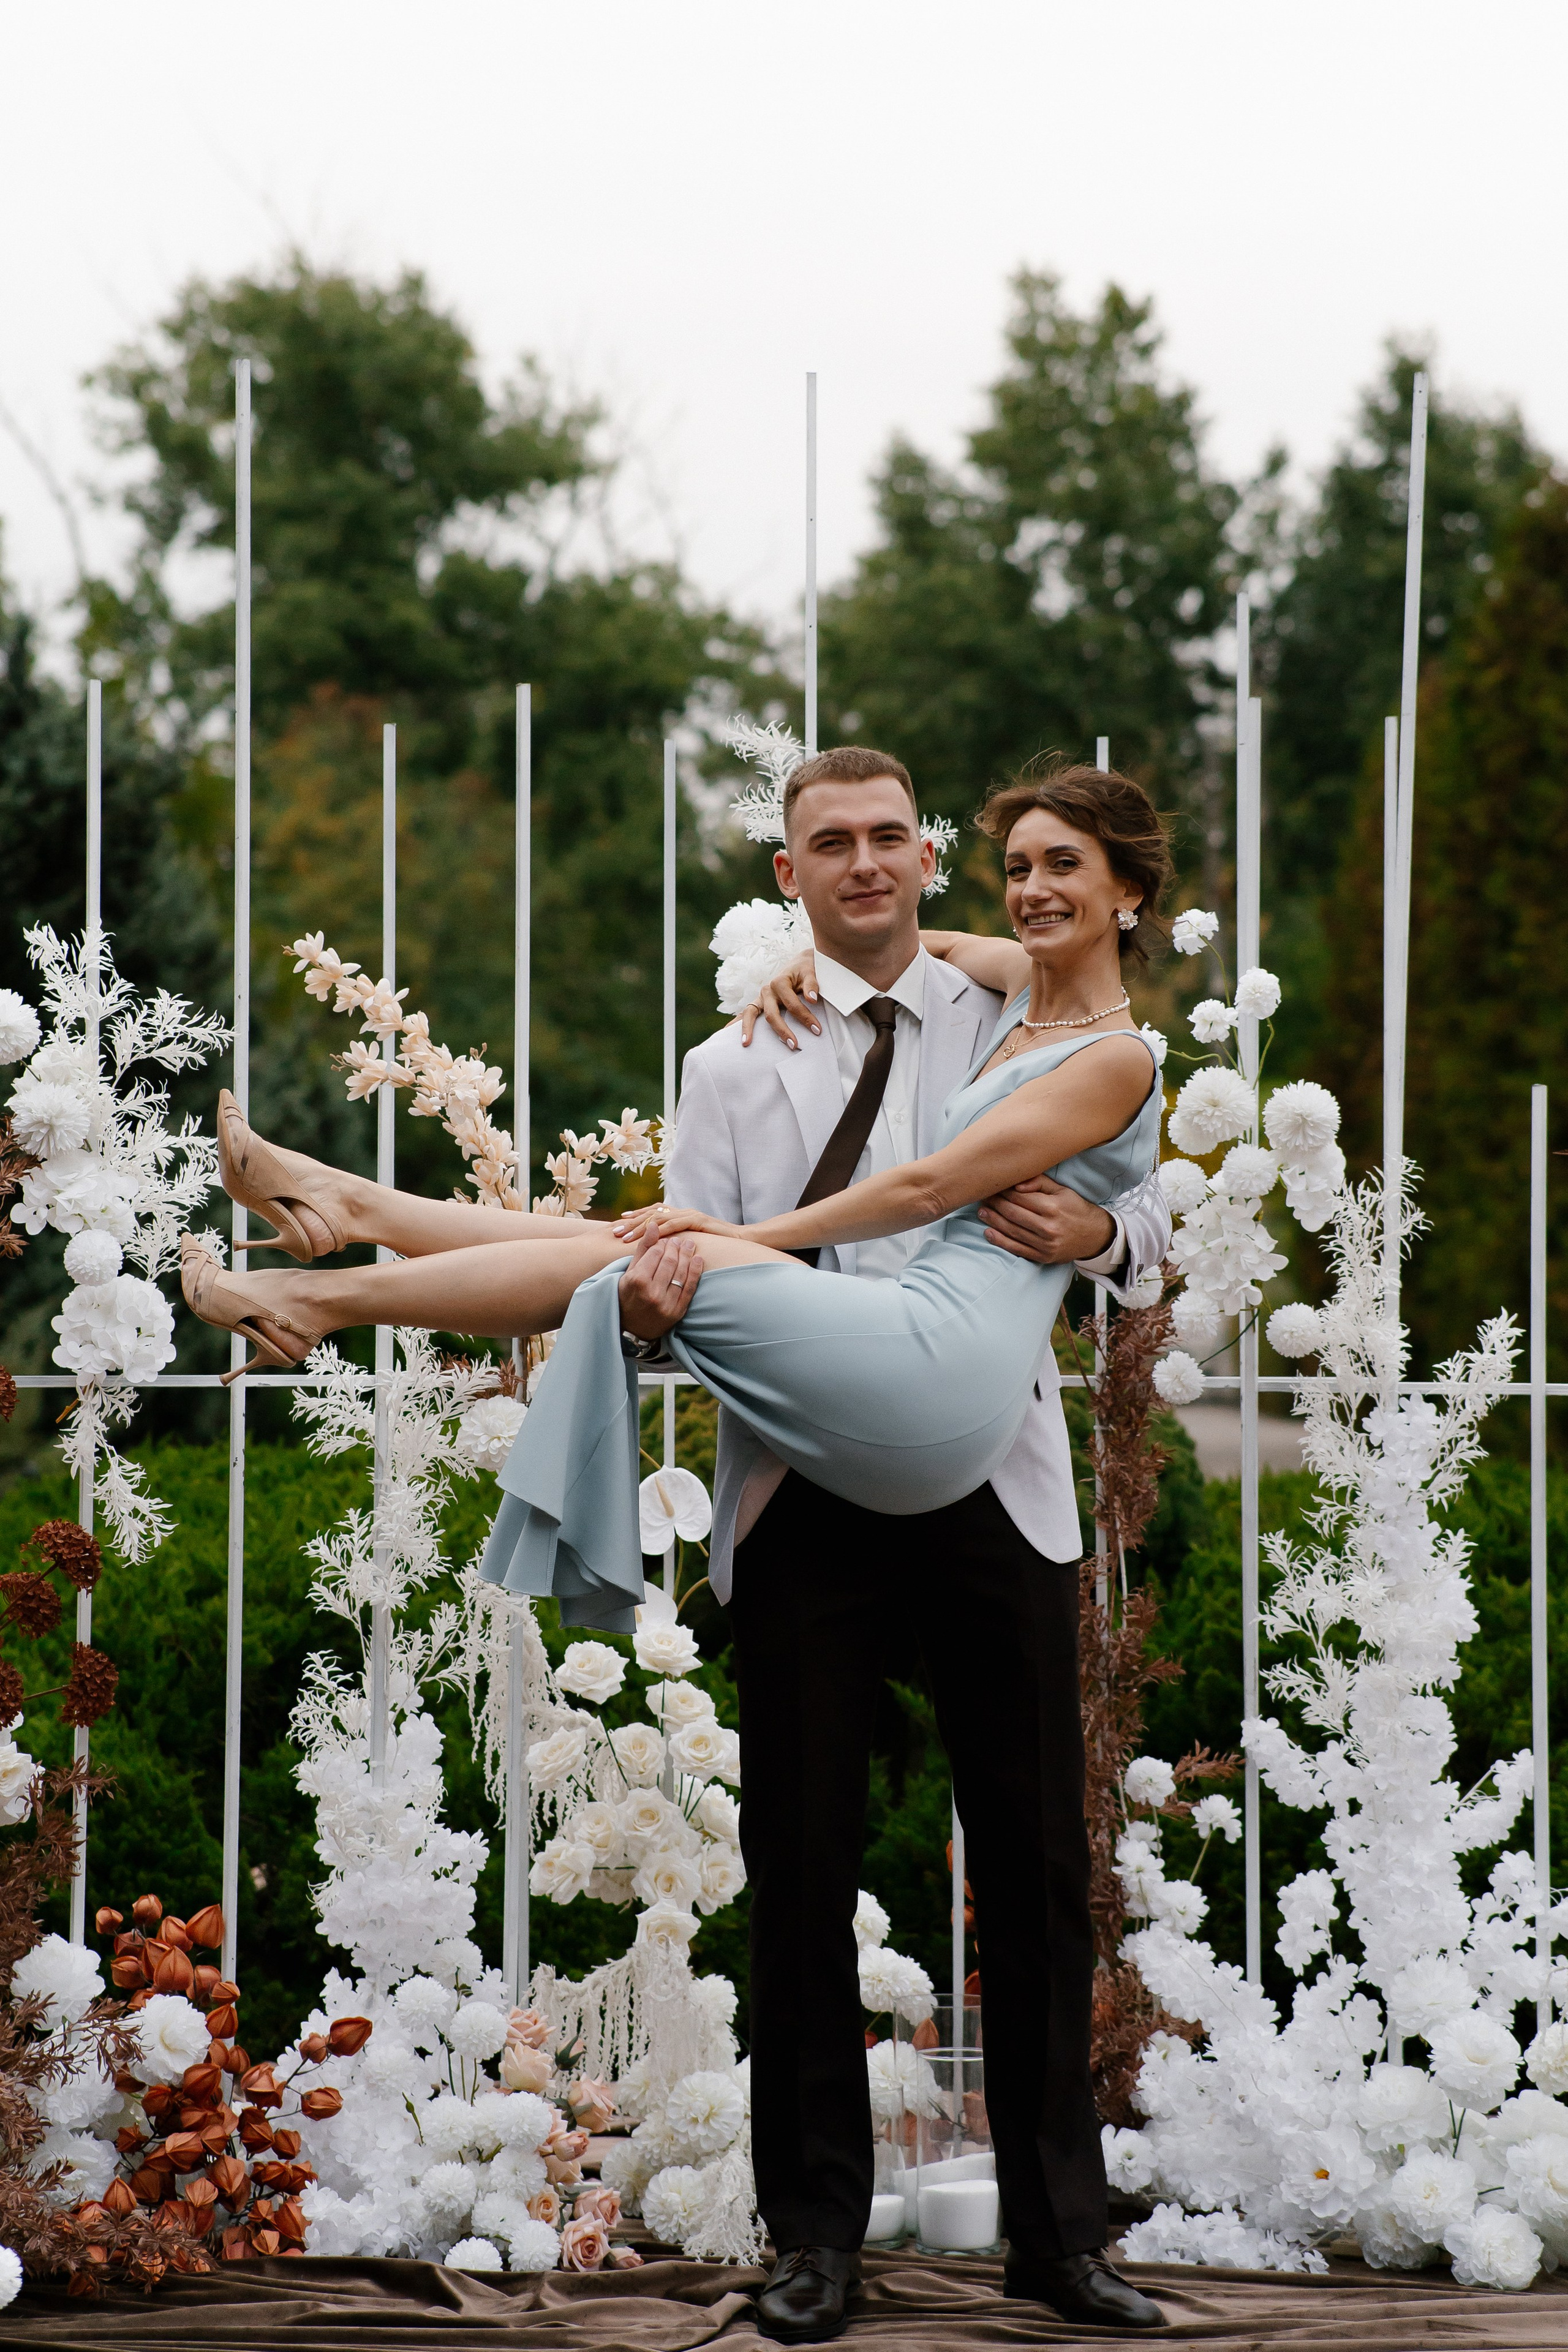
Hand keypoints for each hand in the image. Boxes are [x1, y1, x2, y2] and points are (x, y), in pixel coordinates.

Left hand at [612, 1204, 742, 1243]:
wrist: (740, 1238)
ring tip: (625, 1237)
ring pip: (659, 1219)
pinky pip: (675, 1224)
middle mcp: (682, 1212)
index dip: (635, 1217)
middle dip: (631, 1222)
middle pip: (651, 1214)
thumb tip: (662, 1249)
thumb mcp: (692, 1242)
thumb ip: (678, 1241)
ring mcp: (689, 1214)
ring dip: (640, 1228)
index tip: (619, 1223)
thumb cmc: (717, 1243)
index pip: (653, 1213)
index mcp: (679, 1215)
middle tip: (615, 1231)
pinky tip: (648, 1236)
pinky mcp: (697, 1220)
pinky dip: (660, 1229)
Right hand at [617, 1227, 702, 1339]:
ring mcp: (666, 1304)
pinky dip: (695, 1272)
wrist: (632, 1329)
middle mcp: (652, 1293)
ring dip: (688, 1255)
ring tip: (690, 1245)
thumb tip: (653, 1224)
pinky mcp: (677, 1312)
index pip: (655, 1253)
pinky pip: (689, 1288)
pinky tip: (698, 1259)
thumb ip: (643, 1248)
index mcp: (637, 1281)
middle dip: (676, 1248)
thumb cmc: (627, 1295)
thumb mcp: (629, 1272)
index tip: (666, 1240)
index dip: (662, 1244)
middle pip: (670, 1261)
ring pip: (681, 1273)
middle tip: (680, 1240)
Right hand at [738, 951, 820, 1049]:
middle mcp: (767, 990)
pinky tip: (727, 1033)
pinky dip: (737, 1023)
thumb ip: (812, 984)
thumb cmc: (806, 969)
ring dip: (748, 1029)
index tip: (818, 1030)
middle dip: (782, 1031)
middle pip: (771, 1014)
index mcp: (780, 982)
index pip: (792, 1005)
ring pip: (750, 1013)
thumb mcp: (811, 972)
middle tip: (793, 1046)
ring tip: (746, 1044)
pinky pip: (747, 1014)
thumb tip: (812, 999)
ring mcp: (761, 997)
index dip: (806, 1018)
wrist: (800, 963)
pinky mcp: (759, 1003)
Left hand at [976, 1174, 1115, 1265]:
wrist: (1095, 1236)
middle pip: (1012, 1214)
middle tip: (983, 1197)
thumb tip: (1016, 1183)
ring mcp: (1045, 1244)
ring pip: (1012, 1231)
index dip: (1003, 1191)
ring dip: (993, 1221)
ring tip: (981, 1212)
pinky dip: (1000, 1241)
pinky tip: (988, 1233)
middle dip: (995, 1204)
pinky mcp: (1043, 1257)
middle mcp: (1048, 1227)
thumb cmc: (1076, 1209)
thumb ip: (1040, 1183)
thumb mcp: (1063, 1191)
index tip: (992, 1186)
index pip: (1019, 1197)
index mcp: (1053, 1207)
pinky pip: (1017, 1249)